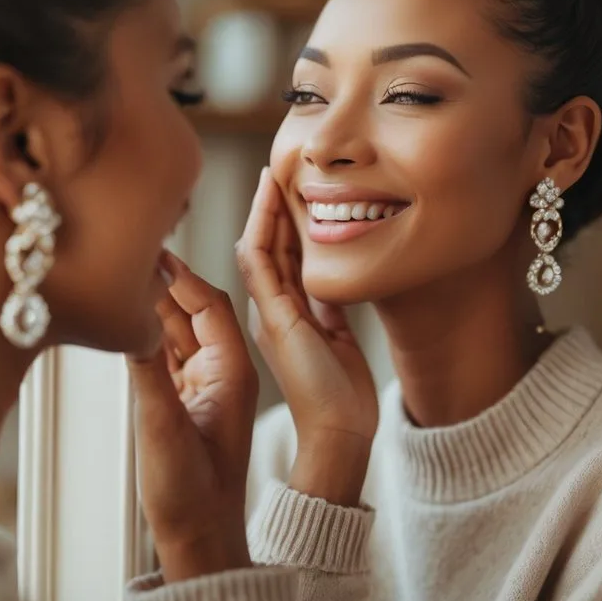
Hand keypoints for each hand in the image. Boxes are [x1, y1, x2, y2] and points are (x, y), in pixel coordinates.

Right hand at [129, 251, 257, 582]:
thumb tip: (128, 319)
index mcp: (233, 371)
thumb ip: (146, 372)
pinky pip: (165, 353)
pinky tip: (127, 315)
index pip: (208, 304)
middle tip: (132, 248)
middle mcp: (222, 372)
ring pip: (177, 329)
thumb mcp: (164, 428)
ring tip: (125, 272)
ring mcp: (202, 387)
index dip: (180, 273)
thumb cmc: (193, 493)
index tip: (151, 246)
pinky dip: (147, 330)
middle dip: (165, 278)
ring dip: (154, 301)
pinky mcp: (183, 402)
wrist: (200, 540)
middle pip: (193, 309)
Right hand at [236, 168, 377, 505]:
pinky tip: (269, 199)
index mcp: (286, 314)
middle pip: (265, 247)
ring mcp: (269, 313)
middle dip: (270, 208)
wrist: (340, 430)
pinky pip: (259, 263)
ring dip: (264, 210)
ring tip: (272, 175)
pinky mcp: (275, 317)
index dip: (282, 222)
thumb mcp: (338, 337)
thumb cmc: (343, 395)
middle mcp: (271, 310)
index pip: (279, 258)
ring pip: (257, 249)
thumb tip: (333, 284)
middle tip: (277, 170)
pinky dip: (261, 228)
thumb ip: (330, 309)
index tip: (290, 189)